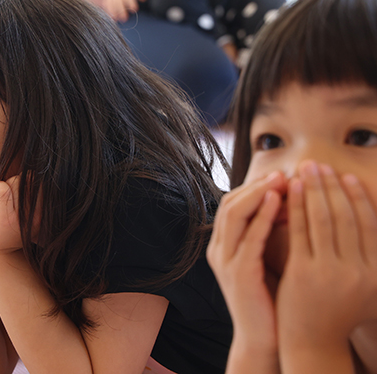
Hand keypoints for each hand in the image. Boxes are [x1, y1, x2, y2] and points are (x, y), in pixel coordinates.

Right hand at [103, 0, 147, 22]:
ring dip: (113, 13)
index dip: (132, 4)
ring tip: (116, 20)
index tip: (134, 9)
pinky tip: (110, 17)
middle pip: (118, 3)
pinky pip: (105, 5)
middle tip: (125, 19)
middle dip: (121, 11)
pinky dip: (107, 11)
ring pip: (110, 5)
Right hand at [207, 171, 286, 361]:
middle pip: (229, 203)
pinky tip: (279, 202)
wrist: (265, 338)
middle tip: (283, 172)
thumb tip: (292, 198)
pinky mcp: (238, 273)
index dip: (255, 186)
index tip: (282, 176)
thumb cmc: (272, 298)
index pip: (232, 203)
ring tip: (281, 180)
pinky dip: (262, 216)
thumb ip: (272, 231)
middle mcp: (218, 249)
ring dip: (257, 193)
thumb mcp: (269, 257)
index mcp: (223, 245)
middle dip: (256, 184)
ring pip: (234, 214)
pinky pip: (249, 237)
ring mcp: (225, 261)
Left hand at [277, 162, 376, 350]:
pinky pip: (300, 230)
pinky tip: (290, 190)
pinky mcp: (305, 272)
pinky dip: (297, 206)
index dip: (357, 197)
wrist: (312, 341)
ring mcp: (332, 272)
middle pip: (346, 216)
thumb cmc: (335, 311)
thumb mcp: (364, 286)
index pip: (369, 224)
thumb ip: (367, 256)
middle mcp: (359, 271)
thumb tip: (370, 219)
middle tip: (320, 164)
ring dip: (315, 189)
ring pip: (323, 219)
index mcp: (376, 272)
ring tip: (306, 170)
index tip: (346, 177)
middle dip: (332, 186)